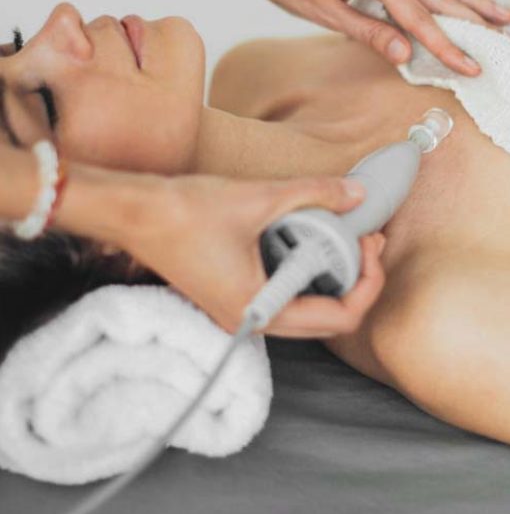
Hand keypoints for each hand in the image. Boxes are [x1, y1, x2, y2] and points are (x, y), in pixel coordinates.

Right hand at [122, 174, 386, 337]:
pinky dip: (308, 273)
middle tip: (365, 239)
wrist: (135, 214)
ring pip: (309, 310)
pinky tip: (311, 241)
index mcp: (262, 308)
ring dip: (333, 276)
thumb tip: (357, 193)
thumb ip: (315, 194)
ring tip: (343, 236)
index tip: (370, 244)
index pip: (340, 316)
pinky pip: (287, 297)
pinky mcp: (235, 297)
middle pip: (329, 318)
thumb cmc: (186, 212)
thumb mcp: (260, 198)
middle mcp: (254, 320)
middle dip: (357, 279)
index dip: (368, 282)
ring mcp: (243, 312)